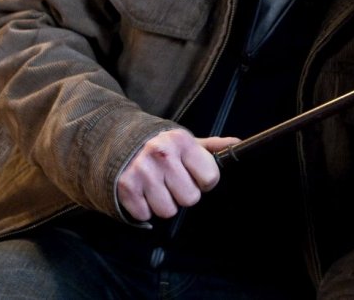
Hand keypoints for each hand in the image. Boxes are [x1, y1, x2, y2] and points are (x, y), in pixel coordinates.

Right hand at [116, 129, 239, 221]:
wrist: (116, 138)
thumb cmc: (159, 144)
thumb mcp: (184, 141)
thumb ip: (211, 146)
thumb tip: (237, 144)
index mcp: (181, 141)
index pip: (210, 178)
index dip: (203, 181)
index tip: (193, 175)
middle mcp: (161, 154)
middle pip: (190, 198)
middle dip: (182, 193)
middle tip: (171, 181)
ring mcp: (142, 171)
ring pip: (168, 210)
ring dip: (163, 203)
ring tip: (155, 186)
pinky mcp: (125, 186)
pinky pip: (145, 214)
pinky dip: (143, 207)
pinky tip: (141, 191)